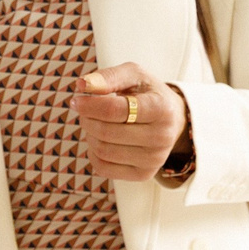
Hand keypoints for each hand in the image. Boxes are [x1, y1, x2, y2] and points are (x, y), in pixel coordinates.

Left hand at [71, 64, 190, 182]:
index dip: (89, 105)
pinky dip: (93, 153)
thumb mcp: (133, 75)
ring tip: (96, 123)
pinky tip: (102, 140)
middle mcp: (162, 136)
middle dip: (88, 119)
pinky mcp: (144, 174)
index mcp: (161, 109)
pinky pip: (103, 168)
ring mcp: (155, 159)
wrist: (172, 119)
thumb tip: (81, 86)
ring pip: (102, 151)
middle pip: (105, 132)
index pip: (114, 111)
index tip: (77, 101)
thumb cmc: (147, 93)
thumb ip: (108, 77)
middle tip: (86, 111)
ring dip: (90, 135)